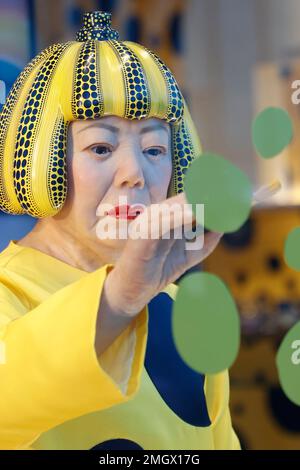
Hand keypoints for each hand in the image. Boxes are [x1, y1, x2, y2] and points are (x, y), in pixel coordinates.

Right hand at [105, 192, 222, 316]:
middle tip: (233, 196)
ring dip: (199, 204)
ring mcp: (149, 221)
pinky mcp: (142, 234)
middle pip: (187, 198)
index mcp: (168, 214)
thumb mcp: (191, 253)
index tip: (234, 192)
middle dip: (210, 196)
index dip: (213, 193)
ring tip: (220, 204)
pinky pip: (163, 222)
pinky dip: (180, 217)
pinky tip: (194, 215)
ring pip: (176, 207)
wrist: (135, 290)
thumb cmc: (160, 268)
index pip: (192, 196)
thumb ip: (208, 240)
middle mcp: (158, 213)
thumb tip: (226, 225)